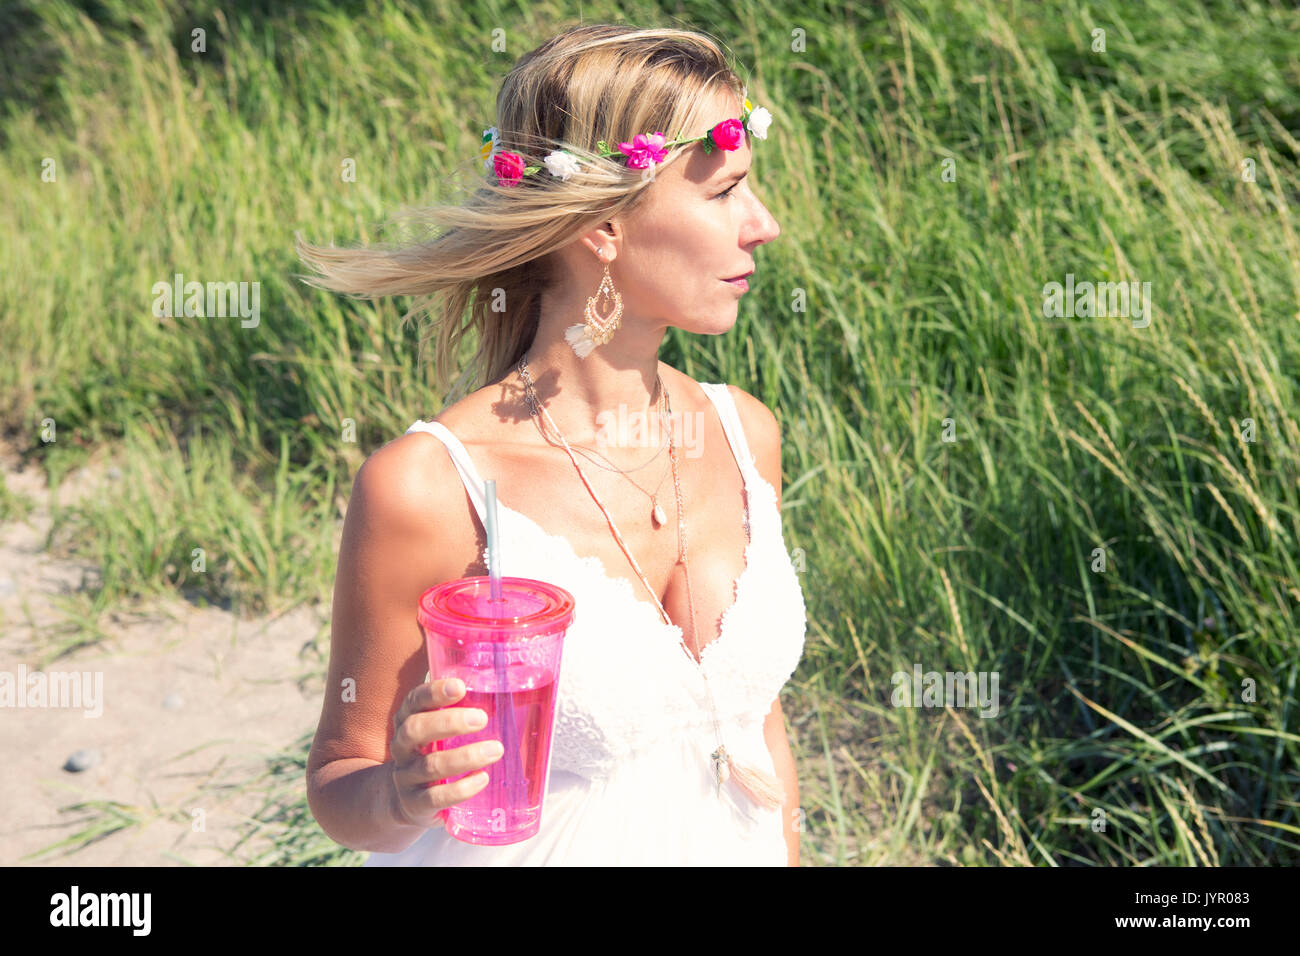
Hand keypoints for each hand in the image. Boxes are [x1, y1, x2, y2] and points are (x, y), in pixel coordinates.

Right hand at [389, 678, 503, 828]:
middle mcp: (402, 747)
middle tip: (482, 718)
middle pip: (415, 729)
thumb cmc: (434, 752)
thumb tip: (510, 681)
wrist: (405, 800)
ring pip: (430, 765)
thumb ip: (464, 708)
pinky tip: (482, 779)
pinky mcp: (415, 804)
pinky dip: (460, 789)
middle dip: (448, 722)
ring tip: (496, 750)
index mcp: (408, 720)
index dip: (434, 692)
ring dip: (464, 757)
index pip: (414, 701)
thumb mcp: (441, 730)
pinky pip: (435, 798)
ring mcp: (406, 777)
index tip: (459, 686)